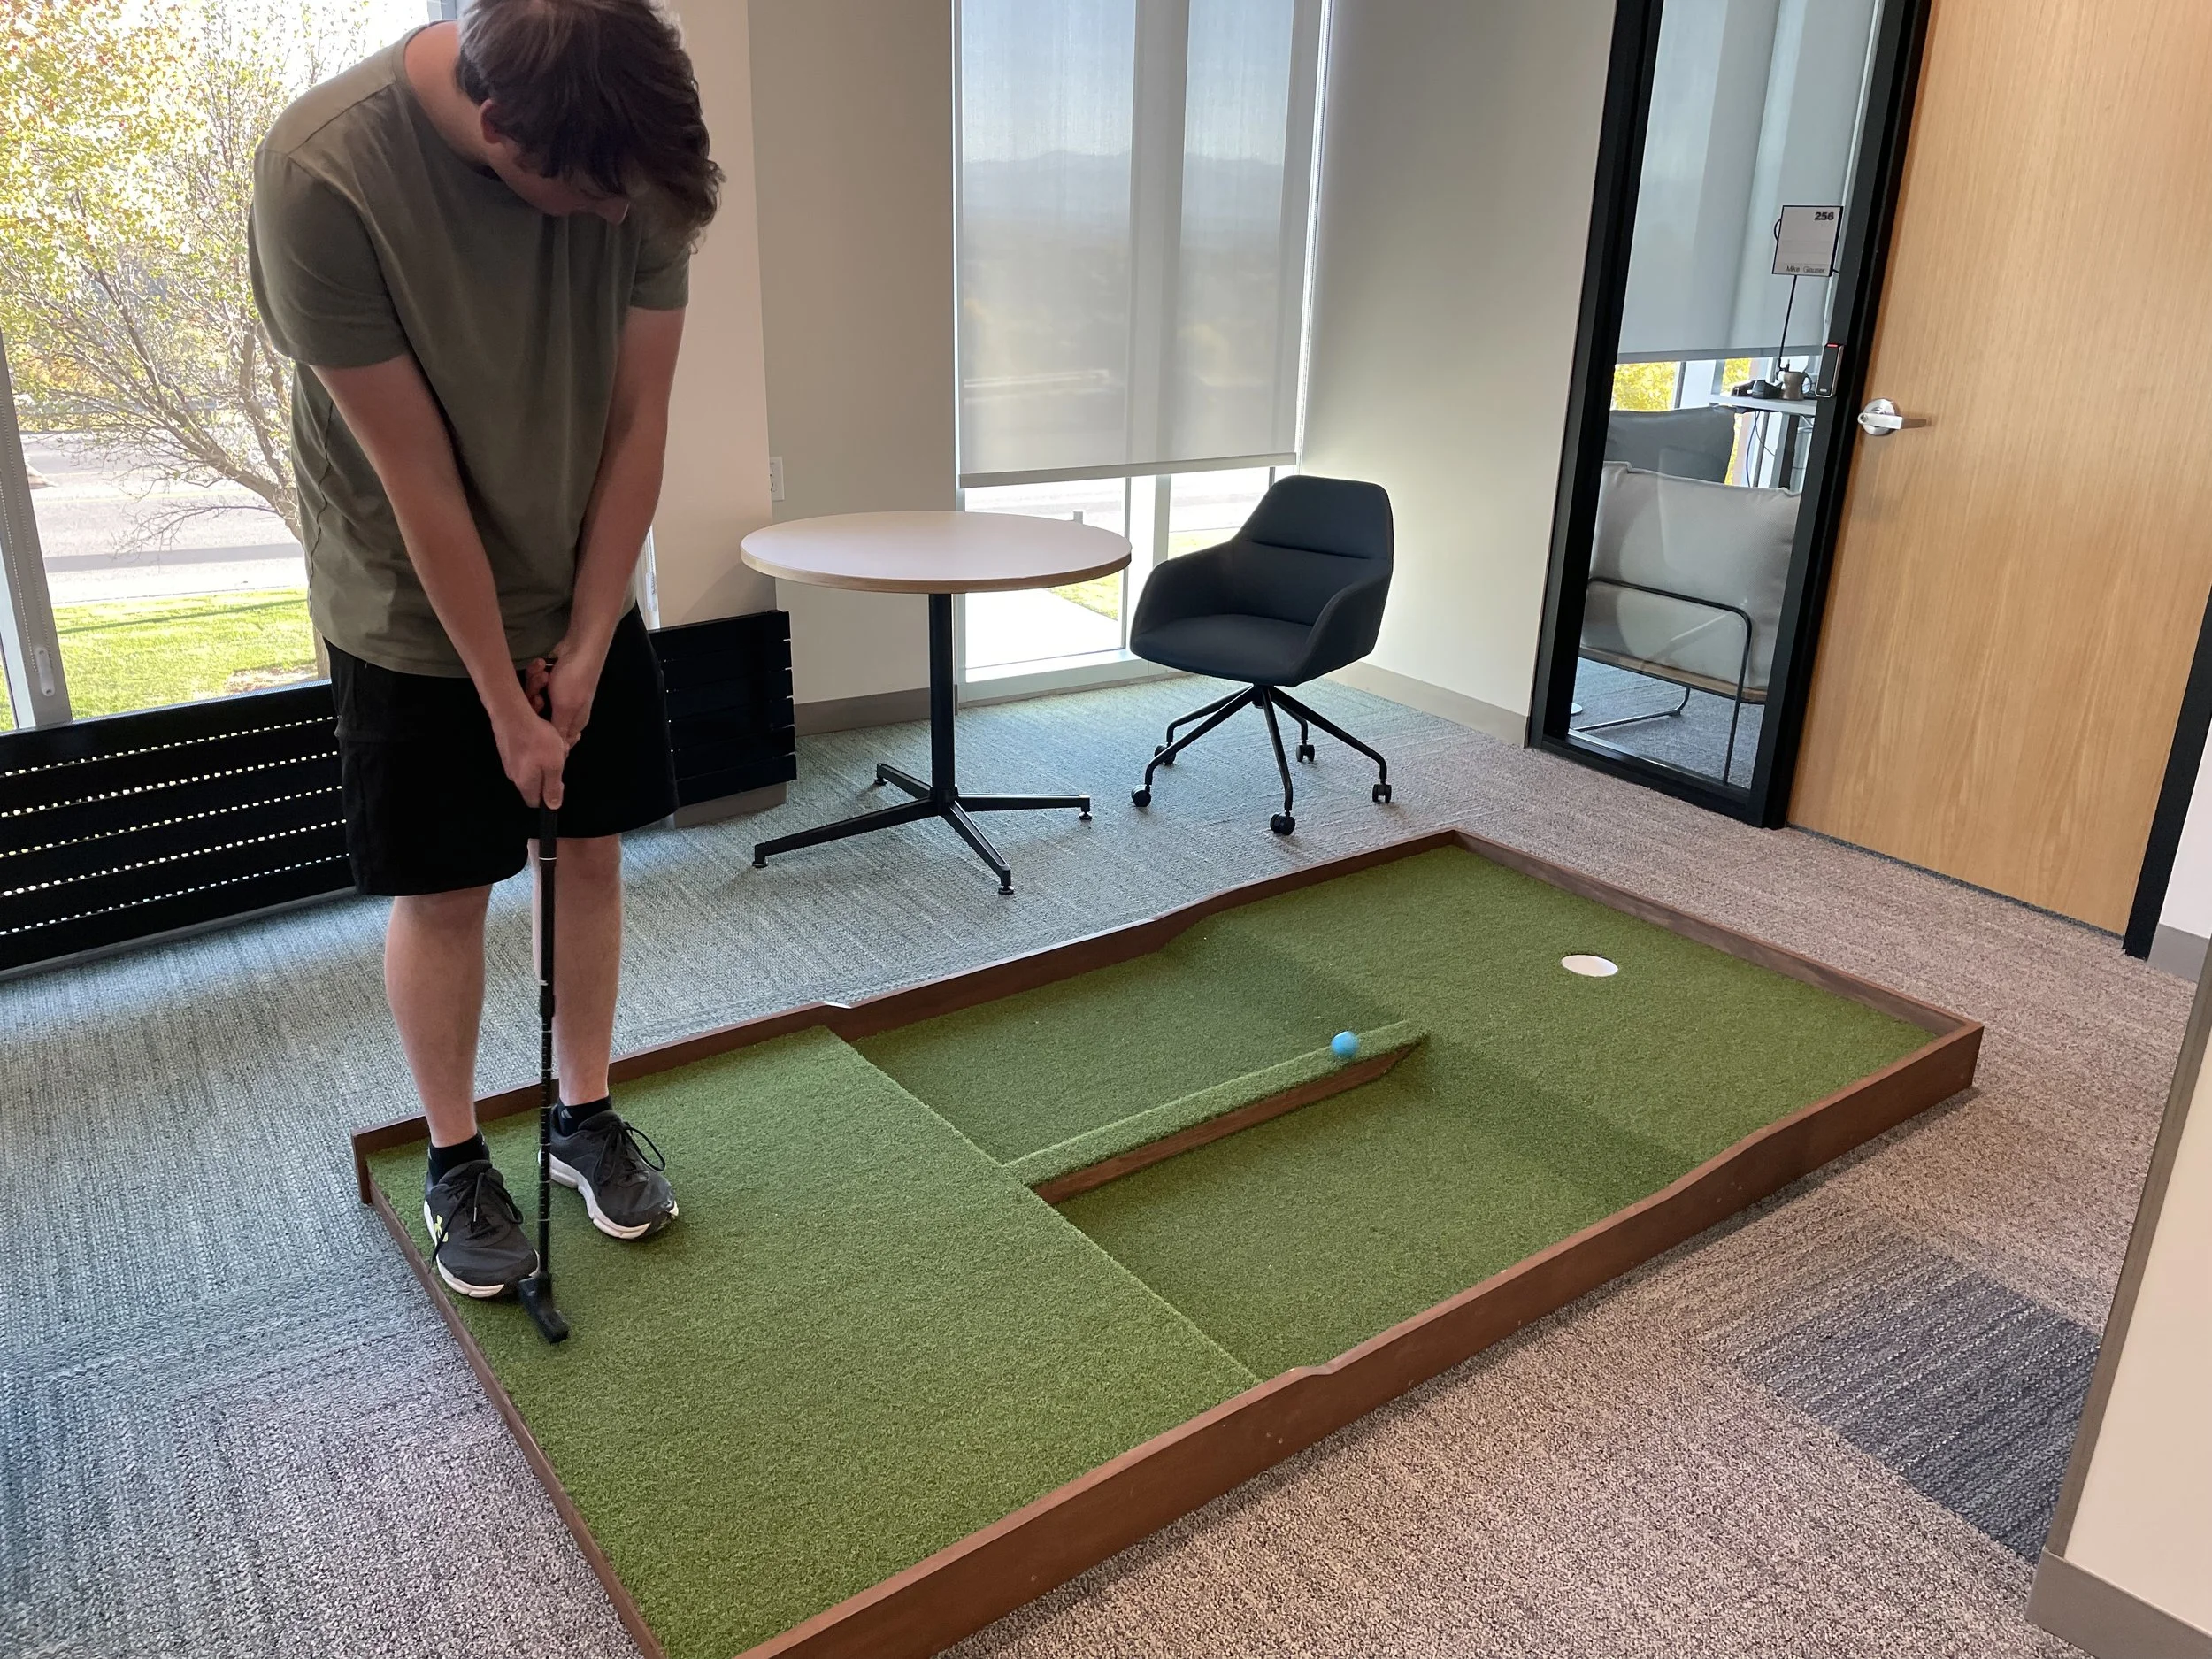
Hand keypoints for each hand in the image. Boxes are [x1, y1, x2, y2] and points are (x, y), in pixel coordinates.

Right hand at [490, 694, 568, 808]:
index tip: (559, 782)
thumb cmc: (537, 741)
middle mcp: (513, 775)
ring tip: (553, 744)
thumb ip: (553, 787)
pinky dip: (537, 748)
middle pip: (535, 783)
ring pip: (532, 767)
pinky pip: (526, 754)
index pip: (535, 802)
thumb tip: (553, 806)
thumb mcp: (554, 766)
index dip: (549, 796)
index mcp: (525, 784)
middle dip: (550, 773)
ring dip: (546, 758)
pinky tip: (542, 735)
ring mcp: (508, 761)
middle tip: (559, 757)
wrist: (512, 713)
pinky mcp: (507, 748)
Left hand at [539, 630, 610, 748]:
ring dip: (535, 685)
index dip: (542, 735)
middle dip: (535, 704)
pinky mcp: (553, 680)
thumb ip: (559, 731)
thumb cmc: (574, 680)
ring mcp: (559, 694)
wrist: (581, 646)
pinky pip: (537, 683)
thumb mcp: (565, 709)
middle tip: (539, 697)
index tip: (535, 725)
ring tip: (543, 676)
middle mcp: (567, 711)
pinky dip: (537, 674)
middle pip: (540, 718)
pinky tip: (542, 666)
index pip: (556, 741)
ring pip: (536, 698)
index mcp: (574, 723)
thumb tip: (560, 753)